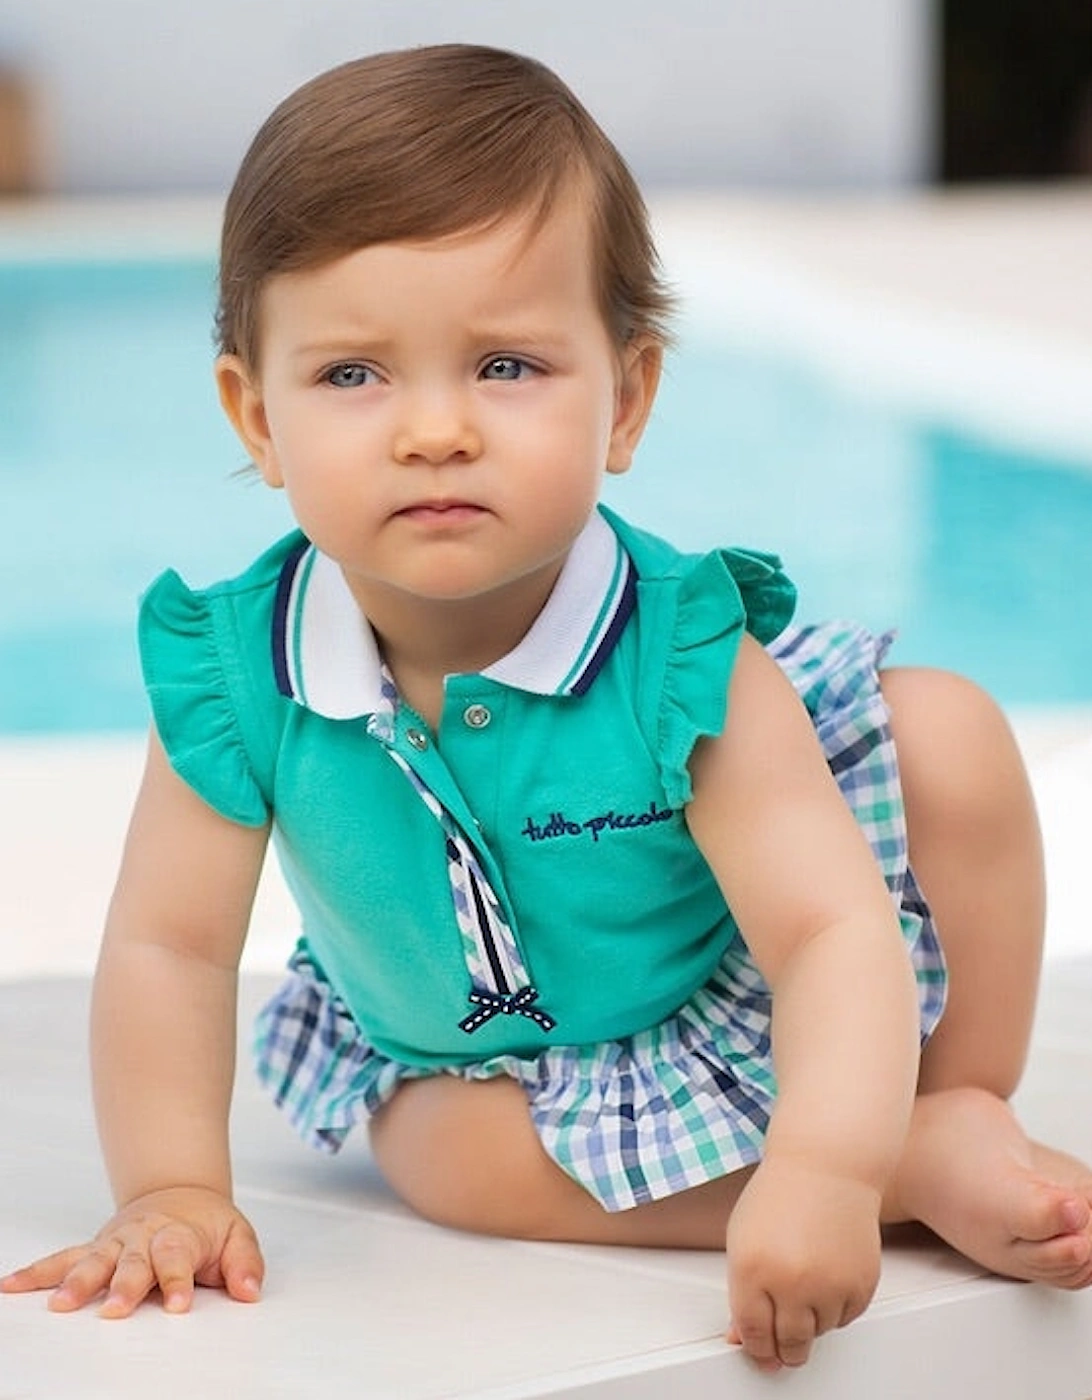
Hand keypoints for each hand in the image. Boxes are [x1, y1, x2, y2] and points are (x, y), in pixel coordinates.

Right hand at [0, 1186, 263, 1317]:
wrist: (178, 1194)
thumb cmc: (207, 1225)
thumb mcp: (238, 1236)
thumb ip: (245, 1264)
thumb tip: (251, 1291)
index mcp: (179, 1235)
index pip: (178, 1258)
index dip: (178, 1280)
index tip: (178, 1304)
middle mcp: (143, 1238)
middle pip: (133, 1263)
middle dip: (125, 1286)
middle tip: (116, 1310)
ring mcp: (115, 1244)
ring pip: (93, 1261)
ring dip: (78, 1283)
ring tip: (60, 1305)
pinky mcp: (94, 1249)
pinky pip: (62, 1260)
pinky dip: (37, 1273)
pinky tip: (11, 1285)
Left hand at [725, 1157, 881, 1370]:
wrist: (827, 1165)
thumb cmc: (782, 1193)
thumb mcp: (744, 1237)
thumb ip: (742, 1290)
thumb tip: (743, 1336)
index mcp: (753, 1268)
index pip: (753, 1333)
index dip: (755, 1348)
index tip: (759, 1352)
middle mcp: (792, 1282)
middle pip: (789, 1344)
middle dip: (784, 1349)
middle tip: (782, 1345)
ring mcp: (829, 1285)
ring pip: (819, 1333)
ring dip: (811, 1320)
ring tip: (806, 1282)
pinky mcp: (861, 1284)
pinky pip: (846, 1318)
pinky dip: (836, 1306)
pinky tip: (827, 1274)